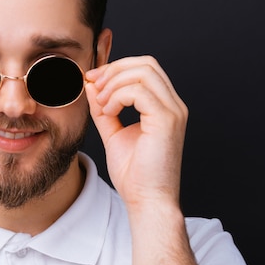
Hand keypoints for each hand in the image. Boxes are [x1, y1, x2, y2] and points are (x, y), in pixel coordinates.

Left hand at [84, 55, 187, 210]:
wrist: (147, 201)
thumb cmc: (134, 174)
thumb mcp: (113, 133)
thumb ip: (103, 108)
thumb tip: (91, 84)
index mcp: (164, 106)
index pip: (145, 68)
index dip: (116, 67)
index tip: (92, 80)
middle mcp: (173, 105)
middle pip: (146, 63)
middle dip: (114, 69)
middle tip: (93, 85)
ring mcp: (173, 111)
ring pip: (143, 72)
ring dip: (113, 83)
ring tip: (101, 103)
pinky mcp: (167, 120)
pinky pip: (140, 91)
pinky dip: (118, 96)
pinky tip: (108, 111)